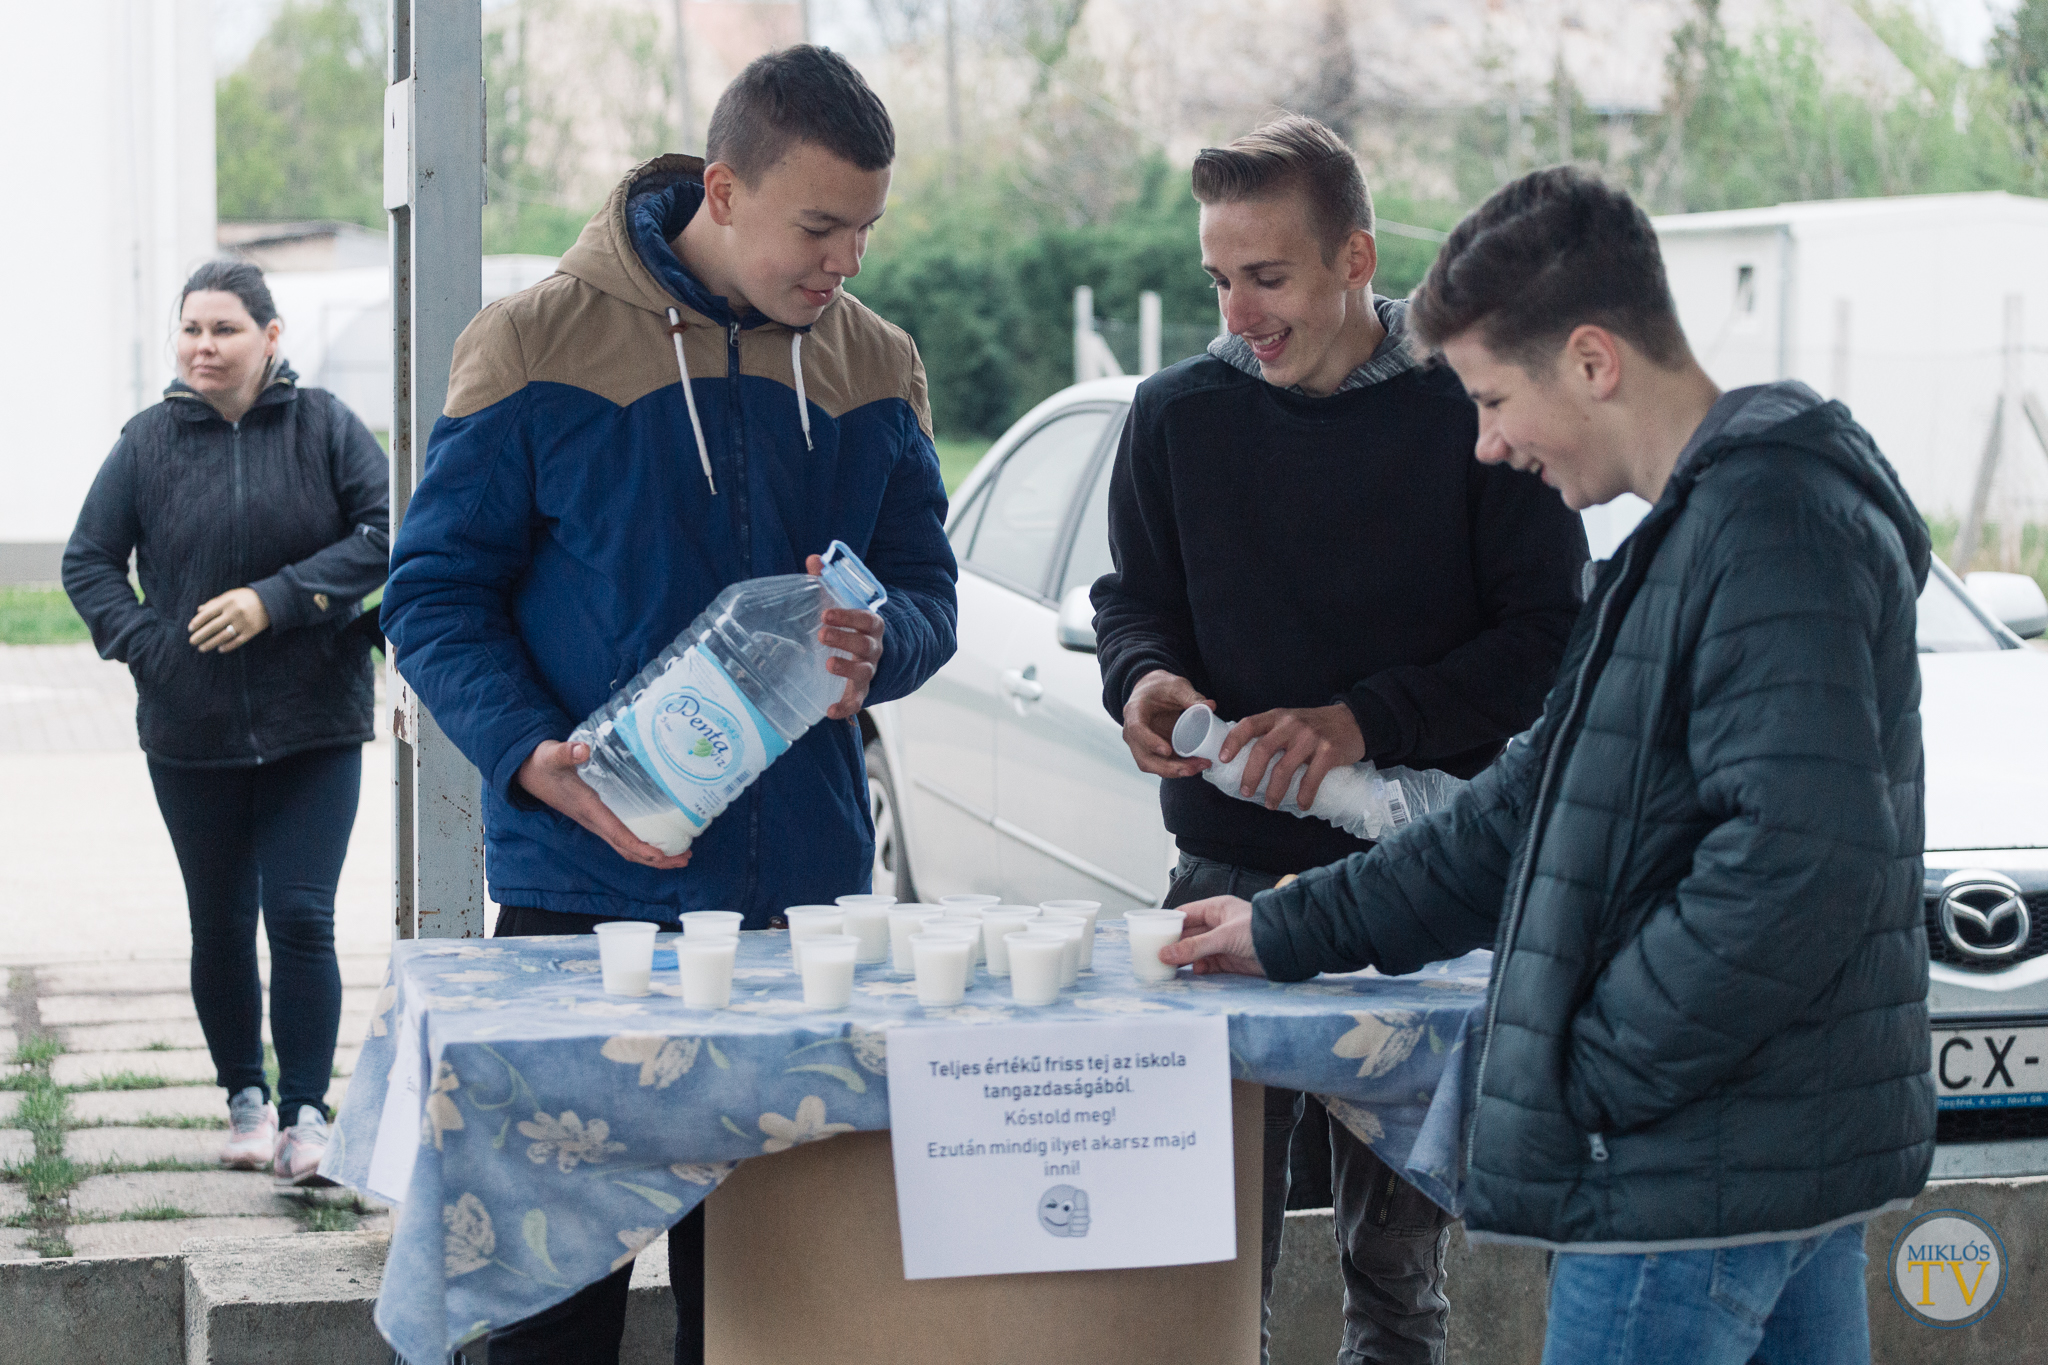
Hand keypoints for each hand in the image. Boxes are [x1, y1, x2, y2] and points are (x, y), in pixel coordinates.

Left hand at [189, 588, 269, 653]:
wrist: (271, 601)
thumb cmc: (246, 598)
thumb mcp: (230, 596)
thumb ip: (215, 603)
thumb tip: (199, 611)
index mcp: (227, 602)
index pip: (208, 614)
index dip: (197, 622)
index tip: (190, 629)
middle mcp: (235, 612)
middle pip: (213, 627)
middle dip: (200, 636)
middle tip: (192, 642)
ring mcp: (243, 623)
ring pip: (223, 636)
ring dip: (210, 643)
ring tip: (202, 648)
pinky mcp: (251, 631)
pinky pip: (237, 641)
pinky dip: (227, 646)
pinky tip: (220, 649)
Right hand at [516, 739, 692, 869]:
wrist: (527, 772)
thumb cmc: (542, 763)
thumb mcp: (552, 755)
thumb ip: (565, 752)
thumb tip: (582, 750)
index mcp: (589, 809)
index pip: (617, 834)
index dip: (640, 847)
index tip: (661, 854)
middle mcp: (594, 821)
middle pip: (628, 849)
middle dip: (656, 858)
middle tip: (685, 858)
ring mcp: (597, 821)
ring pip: (627, 846)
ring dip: (654, 855)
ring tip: (682, 855)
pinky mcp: (599, 816)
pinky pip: (624, 836)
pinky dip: (644, 843)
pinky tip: (662, 837)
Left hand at [808, 553, 884, 718]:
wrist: (872, 653)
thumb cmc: (850, 625)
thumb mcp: (842, 602)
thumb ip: (828, 582)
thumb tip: (813, 559)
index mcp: (871, 626)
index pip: (866, 619)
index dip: (848, 616)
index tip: (826, 613)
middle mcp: (873, 650)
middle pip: (864, 644)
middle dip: (845, 639)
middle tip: (822, 634)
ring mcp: (868, 671)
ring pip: (863, 672)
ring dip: (846, 668)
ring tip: (827, 664)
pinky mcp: (859, 691)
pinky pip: (856, 701)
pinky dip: (845, 708)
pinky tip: (829, 712)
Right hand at [1121, 670, 1214, 777]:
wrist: (1152, 692)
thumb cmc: (1161, 687)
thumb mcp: (1176, 686)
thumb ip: (1191, 696)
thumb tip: (1211, 706)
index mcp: (1134, 712)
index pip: (1136, 730)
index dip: (1150, 742)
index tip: (1168, 750)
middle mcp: (1132, 733)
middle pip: (1144, 758)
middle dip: (1168, 767)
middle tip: (1192, 767)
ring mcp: (1140, 745)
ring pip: (1152, 766)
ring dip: (1175, 771)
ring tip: (1199, 766)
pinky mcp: (1151, 752)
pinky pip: (1161, 766)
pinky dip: (1178, 769)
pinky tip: (1196, 765)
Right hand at [1160, 895, 1264, 976]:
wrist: (1289, 949)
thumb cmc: (1261, 931)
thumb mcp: (1224, 937)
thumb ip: (1195, 947)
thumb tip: (1165, 953)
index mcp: (1216, 908)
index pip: (1185, 914)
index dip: (1168, 924)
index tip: (1152, 935)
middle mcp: (1218, 925)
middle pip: (1188, 934)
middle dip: (1174, 944)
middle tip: (1156, 955)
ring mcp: (1223, 943)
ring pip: (1196, 951)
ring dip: (1184, 959)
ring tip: (1168, 967)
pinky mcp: (1229, 960)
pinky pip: (1207, 964)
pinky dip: (1198, 969)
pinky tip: (1191, 973)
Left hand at [1221, 704, 1364, 810]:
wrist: (1353, 721)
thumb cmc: (1315, 725)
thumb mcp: (1291, 721)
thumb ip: (1272, 734)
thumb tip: (1244, 760)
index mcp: (1278, 716)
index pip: (1249, 725)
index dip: (1233, 741)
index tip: (1222, 759)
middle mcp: (1292, 724)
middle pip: (1263, 750)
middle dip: (1251, 775)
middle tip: (1246, 792)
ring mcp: (1311, 737)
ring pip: (1284, 769)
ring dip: (1274, 791)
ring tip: (1270, 804)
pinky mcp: (1329, 751)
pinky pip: (1311, 778)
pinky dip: (1304, 795)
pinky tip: (1302, 805)